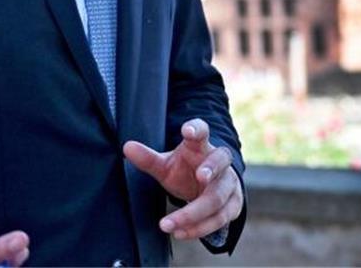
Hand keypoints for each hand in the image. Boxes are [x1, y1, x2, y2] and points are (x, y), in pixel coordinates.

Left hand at [122, 119, 242, 240]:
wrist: (209, 189)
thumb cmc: (186, 172)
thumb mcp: (166, 165)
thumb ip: (148, 158)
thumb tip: (127, 147)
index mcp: (200, 146)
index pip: (202, 131)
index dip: (197, 129)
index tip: (188, 131)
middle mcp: (220, 162)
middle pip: (220, 162)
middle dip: (211, 168)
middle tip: (200, 176)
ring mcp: (229, 183)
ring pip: (217, 198)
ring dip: (193, 213)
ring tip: (168, 224)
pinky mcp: (233, 205)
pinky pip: (219, 218)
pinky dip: (199, 228)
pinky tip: (180, 232)